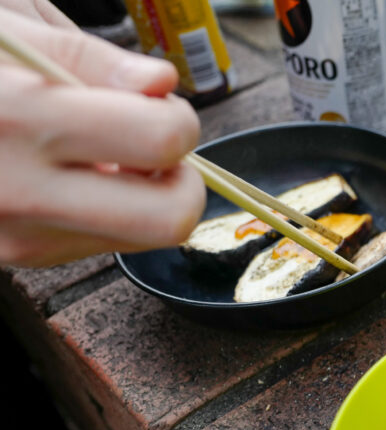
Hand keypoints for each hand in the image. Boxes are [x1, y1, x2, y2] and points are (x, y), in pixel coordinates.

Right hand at [0, 5, 204, 266]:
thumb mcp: (3, 28)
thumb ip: (86, 57)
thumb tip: (161, 85)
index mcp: (19, 116)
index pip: (162, 140)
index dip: (177, 118)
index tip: (155, 104)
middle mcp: (20, 189)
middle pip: (170, 219)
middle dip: (180, 180)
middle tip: (153, 148)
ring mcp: (16, 235)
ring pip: (140, 239)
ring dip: (142, 198)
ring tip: (95, 155)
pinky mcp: (13, 257)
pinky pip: (97, 245)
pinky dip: (103, 212)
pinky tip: (64, 176)